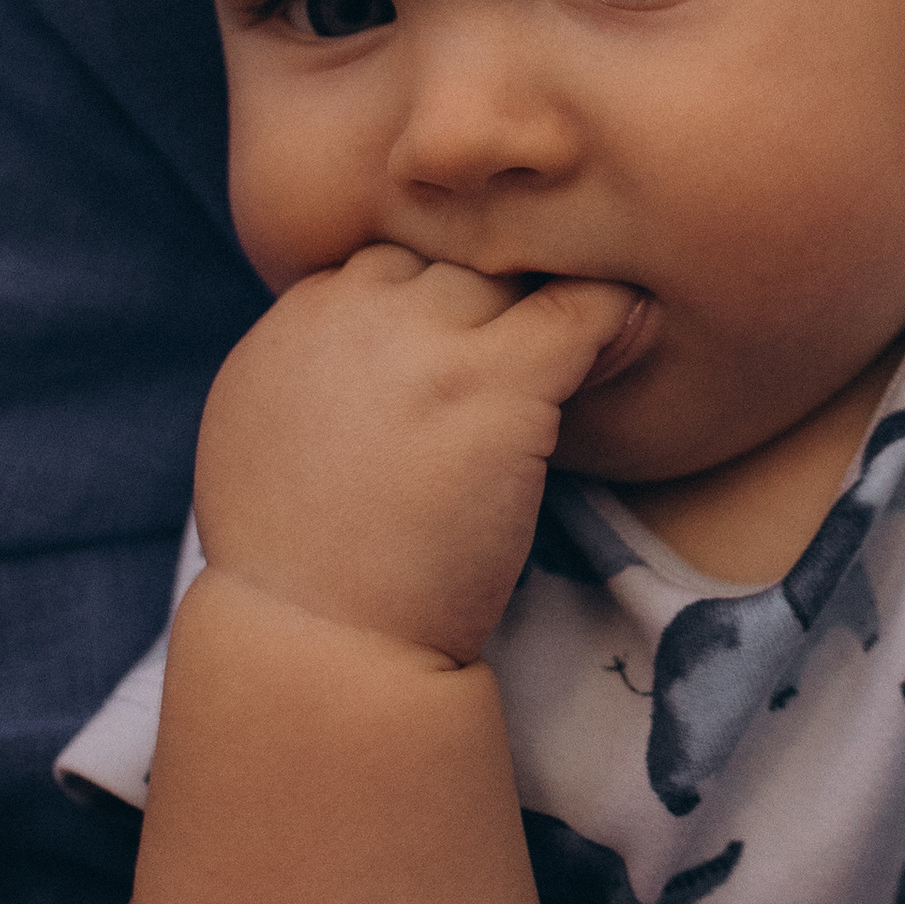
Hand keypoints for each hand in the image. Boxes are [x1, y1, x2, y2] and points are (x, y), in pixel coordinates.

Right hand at [193, 248, 646, 663]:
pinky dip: (613, 317)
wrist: (320, 645)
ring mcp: (426, 341)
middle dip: (489, 301)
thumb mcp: (270, 439)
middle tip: (524, 359)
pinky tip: (634, 329)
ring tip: (583, 351)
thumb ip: (322, 368)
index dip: (434, 305)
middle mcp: (353, 311)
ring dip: (544, 309)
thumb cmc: (307, 566)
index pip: (388, 262)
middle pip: (449, 258)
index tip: (465, 351)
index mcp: (296, 321)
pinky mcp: (493, 382)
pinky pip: (580, 310)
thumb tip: (384, 344)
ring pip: (511, 271)